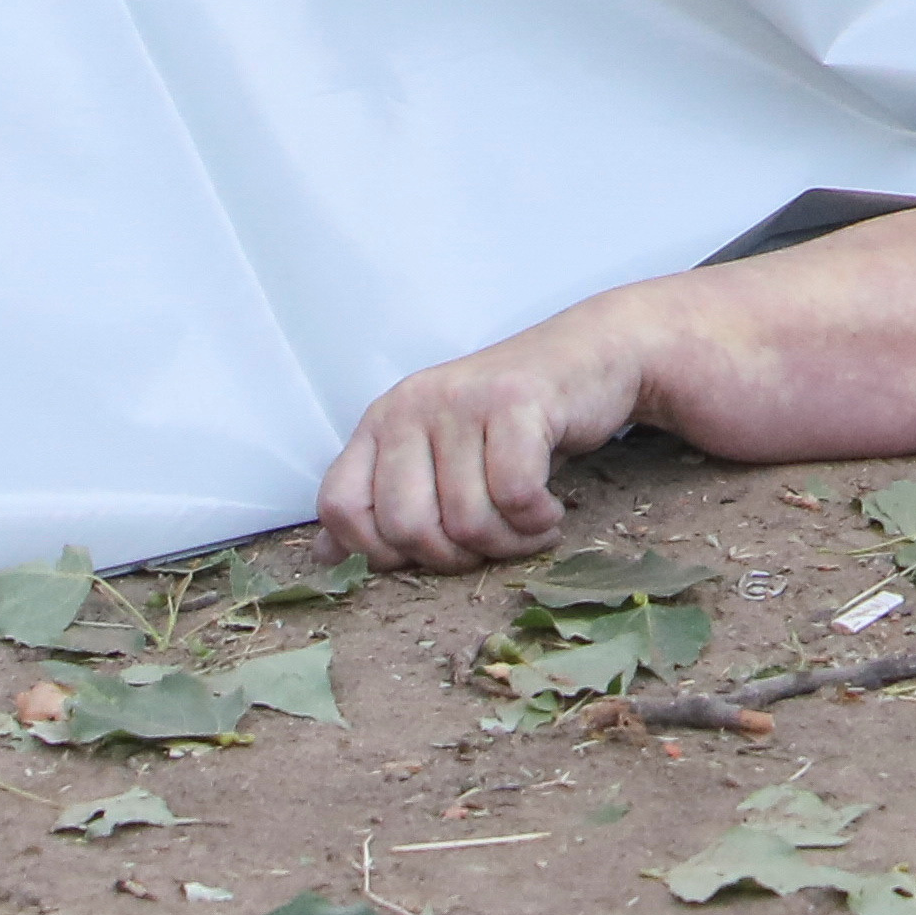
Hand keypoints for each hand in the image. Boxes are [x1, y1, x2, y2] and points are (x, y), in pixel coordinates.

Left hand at [316, 292, 652, 568]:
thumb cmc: (511, 423)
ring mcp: (460, 399)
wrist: (589, 357)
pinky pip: (515, 495)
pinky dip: (537, 522)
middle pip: (406, 527)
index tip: (432, 551)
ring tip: (529, 527)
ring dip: (508, 544)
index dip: (379, 553)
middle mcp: (409, 405)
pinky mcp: (514, 399)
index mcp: (380, 423)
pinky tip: (549, 512)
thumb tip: (326, 557)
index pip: (340, 507)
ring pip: (467, 519)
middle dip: (456, 557)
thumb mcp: (438, 458)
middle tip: (492, 543)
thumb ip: (384, 503)